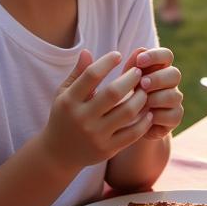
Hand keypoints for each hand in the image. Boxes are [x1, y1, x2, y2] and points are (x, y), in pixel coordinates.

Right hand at [44, 50, 152, 168]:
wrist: (58, 154)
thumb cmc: (64, 116)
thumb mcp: (64, 94)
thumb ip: (77, 74)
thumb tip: (87, 51)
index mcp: (69, 101)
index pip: (91, 75)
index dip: (106, 62)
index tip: (118, 55)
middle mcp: (82, 118)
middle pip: (113, 93)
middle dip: (130, 78)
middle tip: (138, 71)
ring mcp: (95, 136)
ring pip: (127, 112)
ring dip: (140, 98)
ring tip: (145, 89)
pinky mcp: (107, 150)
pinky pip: (132, 134)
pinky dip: (144, 121)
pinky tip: (148, 111)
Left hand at [125, 47, 183, 138]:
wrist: (127, 124)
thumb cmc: (126, 97)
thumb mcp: (125, 81)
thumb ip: (132, 66)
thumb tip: (140, 50)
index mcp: (159, 69)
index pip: (166, 55)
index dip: (155, 56)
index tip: (140, 61)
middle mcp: (170, 83)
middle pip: (175, 74)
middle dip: (158, 78)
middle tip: (142, 84)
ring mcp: (174, 100)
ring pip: (175, 95)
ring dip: (157, 98)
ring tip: (142, 102)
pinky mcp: (175, 118)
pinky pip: (174, 114)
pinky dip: (159, 116)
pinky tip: (146, 117)